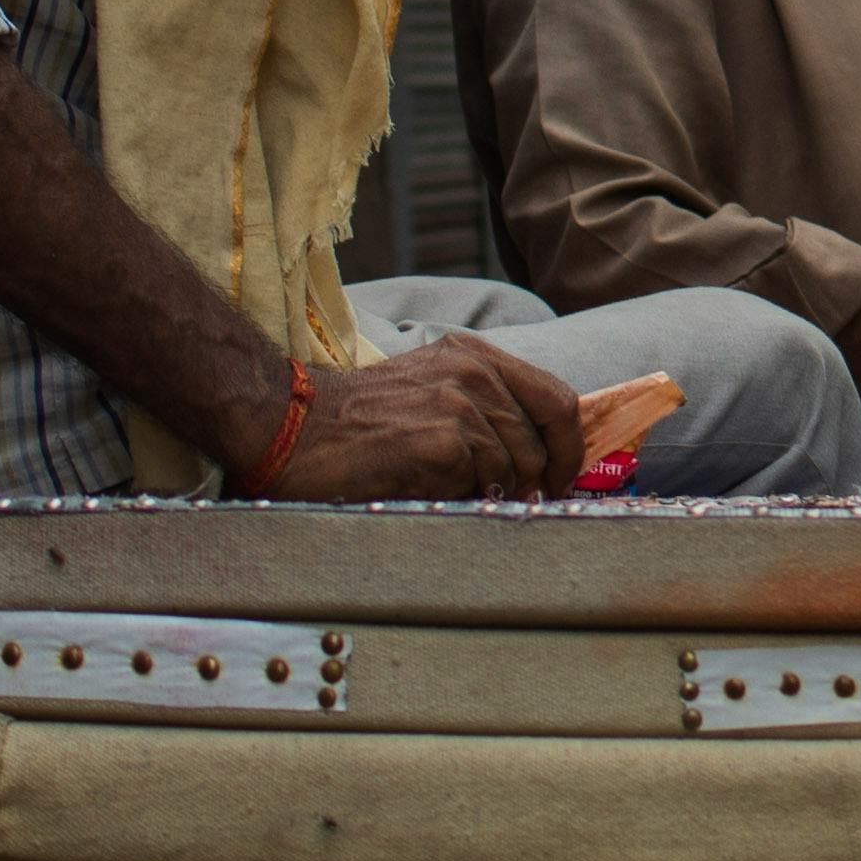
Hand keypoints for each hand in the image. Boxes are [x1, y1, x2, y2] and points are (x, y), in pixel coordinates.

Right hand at [267, 337, 586, 499]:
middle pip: (542, 441)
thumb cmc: (356, 421)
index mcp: (473, 356)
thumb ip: (482, 410)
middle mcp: (473, 371)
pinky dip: (463, 498)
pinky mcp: (442, 440)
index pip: (557, 399)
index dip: (568, 446)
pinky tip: (427, 490)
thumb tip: (536, 464)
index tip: (559, 477)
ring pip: (514, 468)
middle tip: (509, 504)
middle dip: (534, 482)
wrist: (291, 427)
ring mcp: (459, 403)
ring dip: (491, 492)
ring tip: (449, 492)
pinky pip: (481, 484)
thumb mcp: (428, 391)